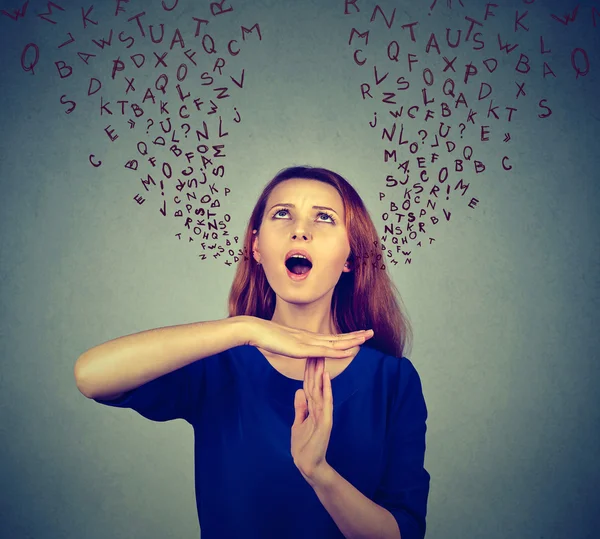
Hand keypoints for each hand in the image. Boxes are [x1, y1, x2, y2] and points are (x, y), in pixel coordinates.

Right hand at [245, 317, 373, 359]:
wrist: (254, 330)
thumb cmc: (265, 337)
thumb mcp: (283, 343)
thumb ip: (291, 345)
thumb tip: (296, 348)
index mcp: (307, 338)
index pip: (331, 338)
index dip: (346, 337)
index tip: (359, 335)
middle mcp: (310, 338)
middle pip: (337, 337)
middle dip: (355, 336)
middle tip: (371, 332)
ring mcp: (307, 342)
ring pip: (334, 342)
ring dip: (351, 341)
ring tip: (366, 338)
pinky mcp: (302, 348)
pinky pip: (324, 351)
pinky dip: (338, 351)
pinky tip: (349, 351)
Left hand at [291, 357, 332, 480]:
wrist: (308, 464)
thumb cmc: (304, 446)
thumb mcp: (298, 423)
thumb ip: (300, 408)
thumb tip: (298, 391)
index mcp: (313, 407)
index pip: (310, 384)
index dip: (309, 369)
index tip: (308, 353)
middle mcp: (320, 407)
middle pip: (316, 383)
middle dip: (315, 366)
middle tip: (316, 346)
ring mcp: (323, 413)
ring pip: (321, 389)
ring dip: (321, 372)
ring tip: (322, 356)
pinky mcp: (326, 422)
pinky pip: (326, 402)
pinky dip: (326, 389)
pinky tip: (326, 377)